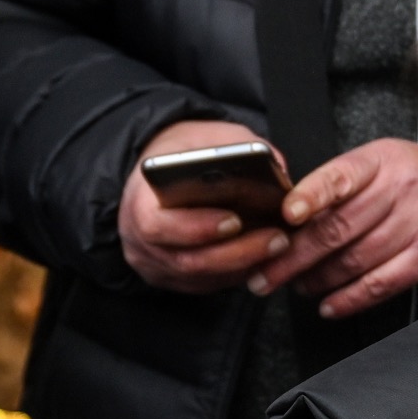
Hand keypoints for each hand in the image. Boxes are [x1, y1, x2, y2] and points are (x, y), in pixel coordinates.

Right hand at [119, 118, 292, 293]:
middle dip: (237, 252)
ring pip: (202, 277)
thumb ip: (238, 150)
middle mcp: (140, 242)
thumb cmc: (185, 150)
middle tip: (276, 238)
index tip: (235, 221)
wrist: (164, 168)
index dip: (197, 228)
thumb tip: (278, 172)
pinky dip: (237, 272)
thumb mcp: (208, 135)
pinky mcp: (173, 279)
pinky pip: (208, 283)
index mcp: (138, 203)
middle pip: (188, 261)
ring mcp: (156, 265)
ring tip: (279, 246)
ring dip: (244, 265)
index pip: (158, 226)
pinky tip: (265, 257)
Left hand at [255, 139, 417, 317]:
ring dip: (318, 279)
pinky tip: (330, 306)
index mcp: (381, 161)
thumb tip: (290, 219)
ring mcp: (417, 225)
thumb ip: (342, 185)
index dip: (311, 195)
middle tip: (265, 275)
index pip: (341, 176)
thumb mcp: (383, 162)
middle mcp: (400, 191)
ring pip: (355, 260)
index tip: (286, 214)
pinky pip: (382, 284)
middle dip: (295, 256)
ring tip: (295, 287)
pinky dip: (351, 299)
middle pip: (339, 228)